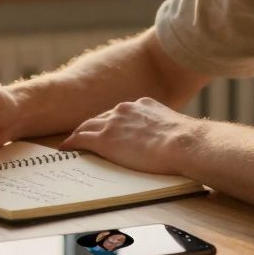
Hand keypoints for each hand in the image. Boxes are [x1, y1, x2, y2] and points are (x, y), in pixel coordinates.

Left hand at [58, 97, 201, 176]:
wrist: (185, 144)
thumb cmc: (188, 143)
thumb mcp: (175, 128)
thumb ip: (165, 131)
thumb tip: (170, 143)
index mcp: (142, 105)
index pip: (119, 114)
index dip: (110, 122)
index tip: (106, 129)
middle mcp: (124, 109)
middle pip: (100, 117)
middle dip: (92, 127)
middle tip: (82, 136)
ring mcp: (113, 123)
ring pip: (87, 126)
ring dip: (79, 134)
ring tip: (71, 143)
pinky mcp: (105, 139)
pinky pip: (81, 139)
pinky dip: (71, 144)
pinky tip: (65, 149)